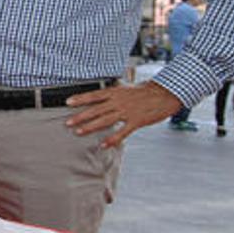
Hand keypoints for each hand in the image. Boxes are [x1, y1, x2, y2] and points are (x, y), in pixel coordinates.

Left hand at [65, 81, 183, 148]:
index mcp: (116, 92)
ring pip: (105, 120)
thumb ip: (114, 92)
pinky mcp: (136, 121)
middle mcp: (119, 101)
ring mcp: (127, 111)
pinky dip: (112, 139)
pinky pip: (122, 132)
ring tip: (78, 132)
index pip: (94, 95)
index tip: (68, 102)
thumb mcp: (127, 87)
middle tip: (67, 123)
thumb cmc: (146, 91)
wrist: (165, 94)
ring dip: (90, 127)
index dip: (81, 98)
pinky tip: (103, 145)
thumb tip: (102, 95)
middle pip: (96, 109)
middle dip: (80, 116)